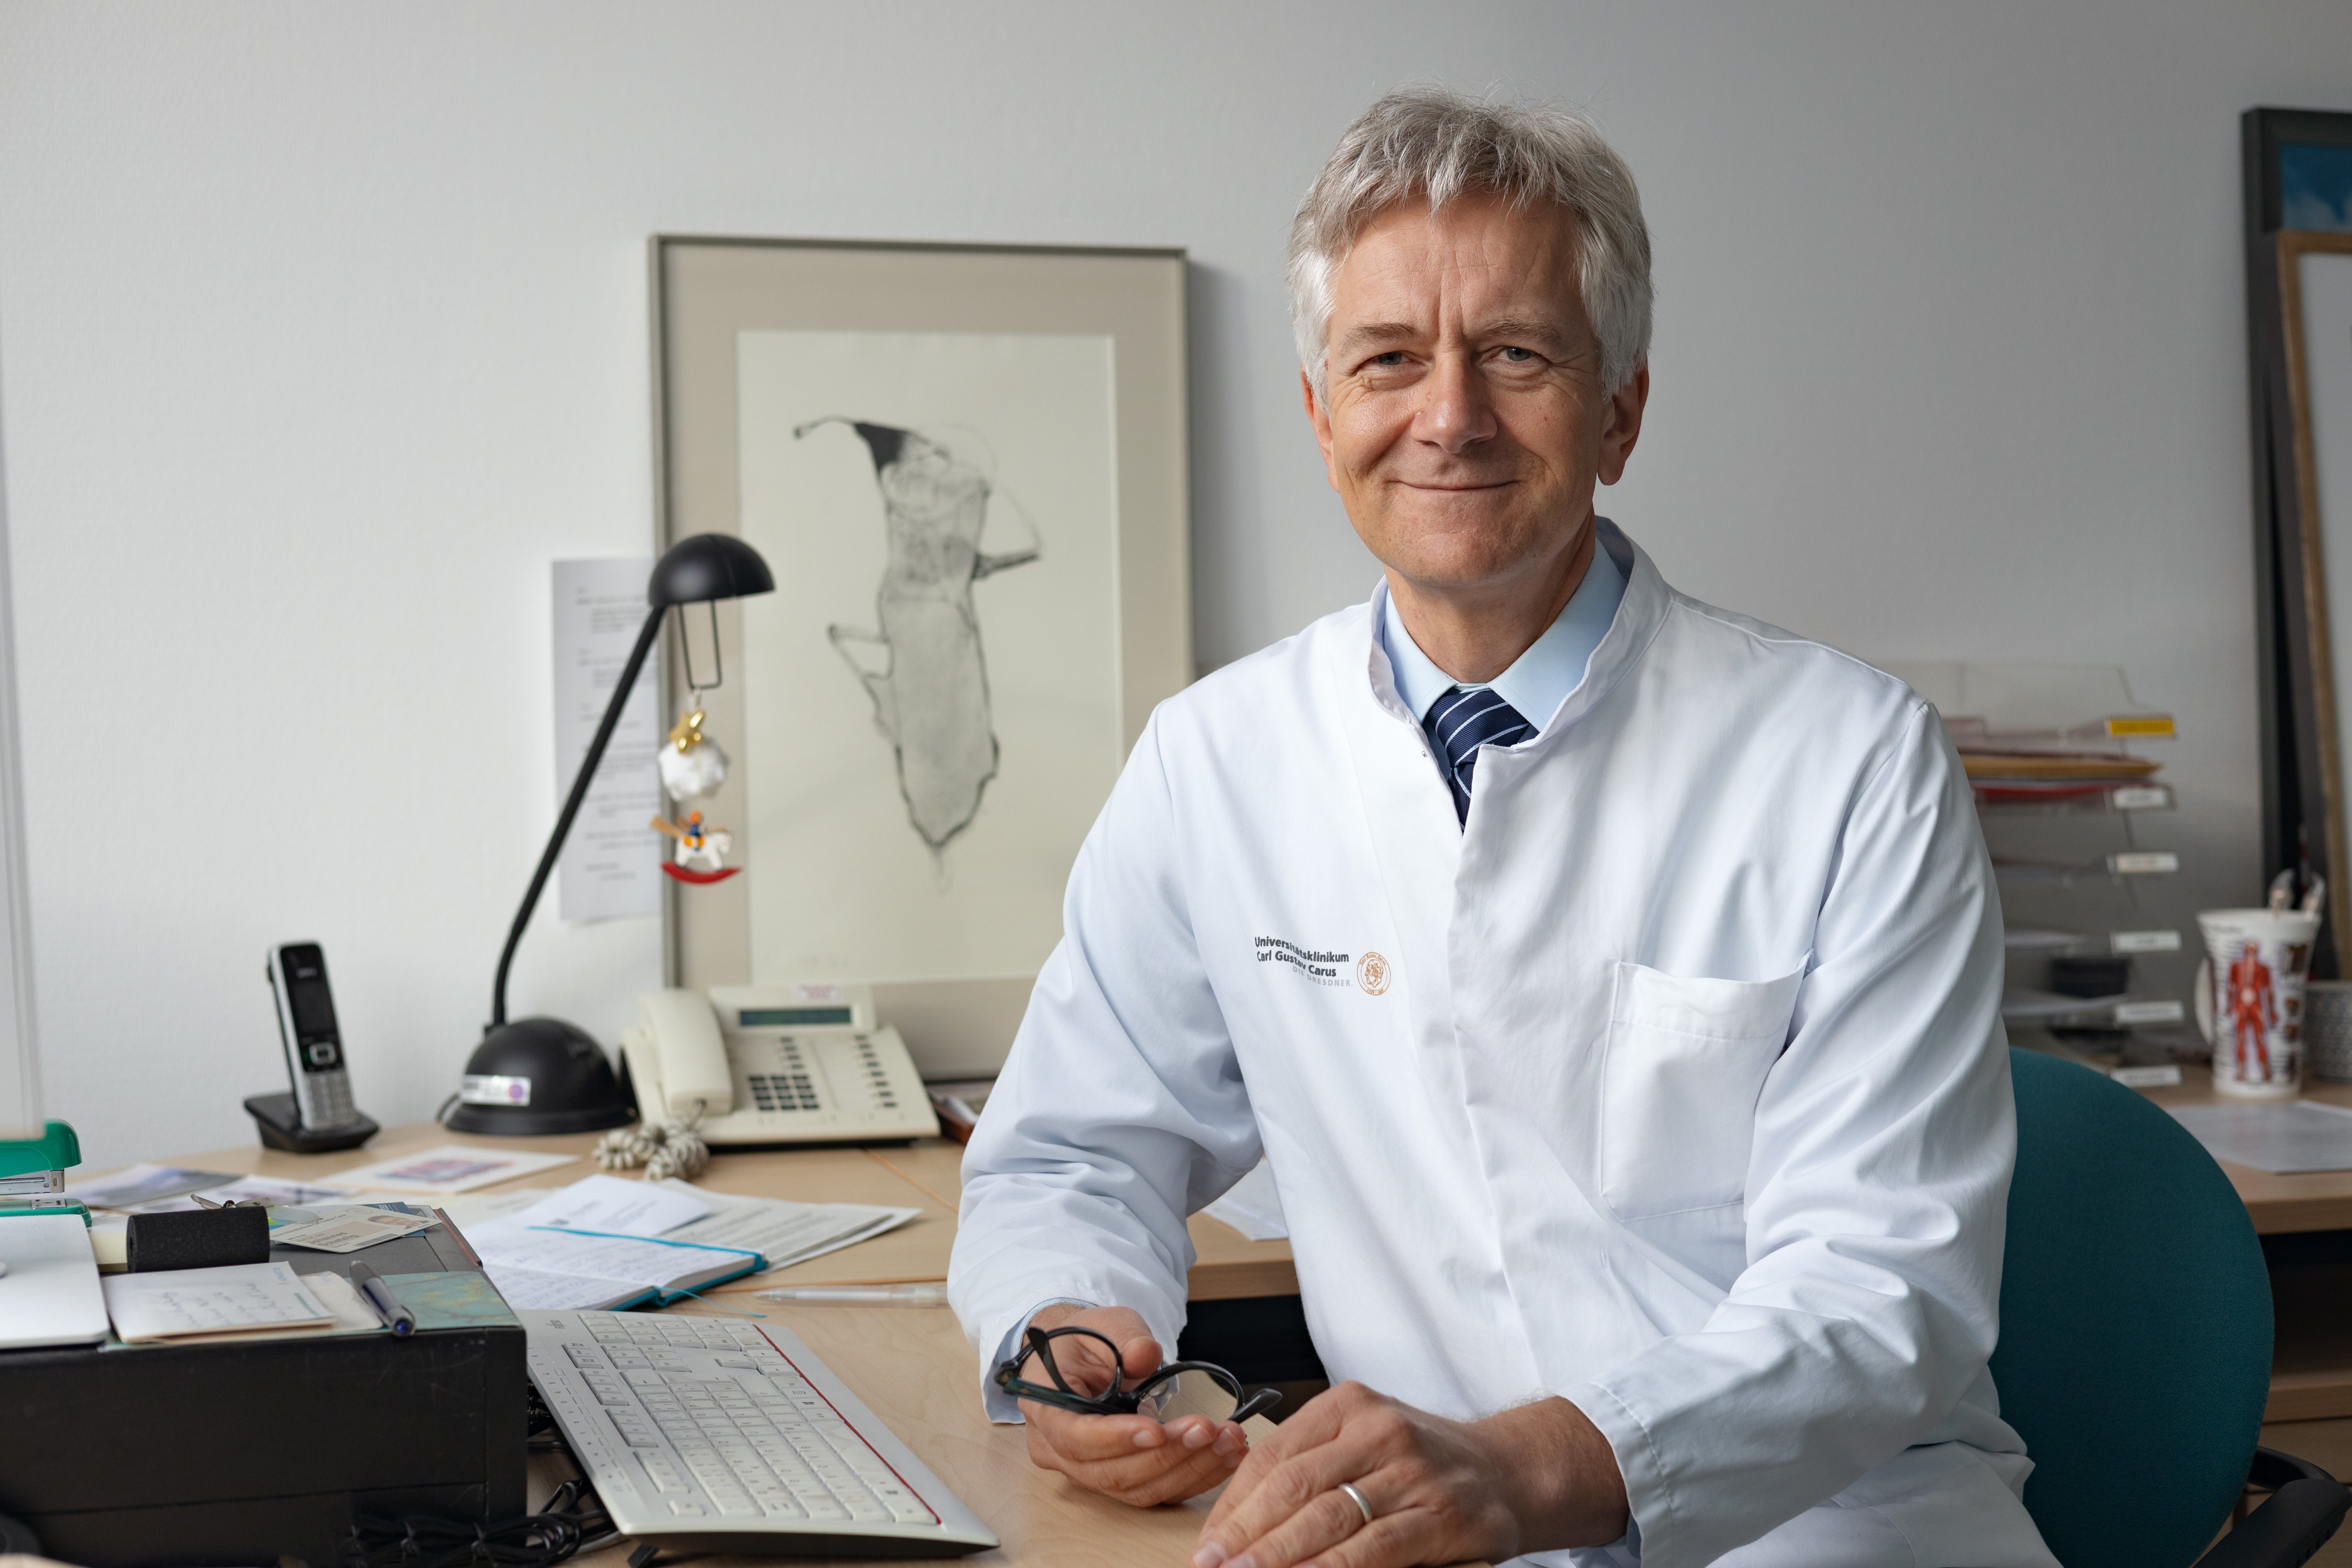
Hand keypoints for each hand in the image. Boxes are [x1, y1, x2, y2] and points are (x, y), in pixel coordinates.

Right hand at [1014, 1303, 1251, 1505]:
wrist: (1078, 1359)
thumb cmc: (1085, 1341)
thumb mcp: (1104, 1323)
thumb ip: (1124, 1336)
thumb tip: (1145, 1354)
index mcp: (1046, 1409)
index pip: (1075, 1438)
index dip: (1116, 1438)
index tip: (1156, 1428)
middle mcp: (1059, 1451)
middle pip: (1111, 1471)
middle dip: (1166, 1453)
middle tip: (1208, 1429)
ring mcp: (1086, 1471)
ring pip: (1137, 1488)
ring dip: (1188, 1468)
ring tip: (1227, 1441)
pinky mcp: (1117, 1479)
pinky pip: (1154, 1490)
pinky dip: (1194, 1477)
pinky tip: (1226, 1457)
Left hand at [1191, 1382, 1626, 1567]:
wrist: (1511, 1469)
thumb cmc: (1424, 1460)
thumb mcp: (1364, 1439)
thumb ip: (1311, 1463)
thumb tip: (1239, 1514)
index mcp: (1350, 1405)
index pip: (1273, 1454)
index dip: (1233, 1504)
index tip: (1207, 1543)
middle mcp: (1380, 1430)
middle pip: (1293, 1485)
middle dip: (1244, 1534)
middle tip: (1211, 1567)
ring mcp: (1412, 1473)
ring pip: (1329, 1516)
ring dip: (1277, 1555)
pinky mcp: (1440, 1516)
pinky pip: (1375, 1547)